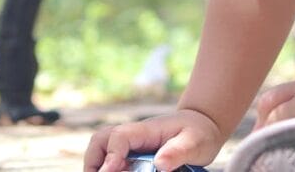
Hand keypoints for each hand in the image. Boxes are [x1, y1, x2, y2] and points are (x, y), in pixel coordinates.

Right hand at [84, 108, 223, 171]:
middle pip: (99, 142)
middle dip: (93, 162)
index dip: (111, 155)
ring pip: (101, 151)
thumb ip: (178, 152)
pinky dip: (109, 168)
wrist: (202, 127)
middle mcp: (132, 137)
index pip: (118, 137)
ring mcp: (131, 146)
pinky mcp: (133, 156)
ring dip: (97, 166)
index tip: (109, 171)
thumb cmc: (198, 133)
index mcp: (144, 130)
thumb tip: (160, 164)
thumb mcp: (194, 142)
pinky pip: (113, 162)